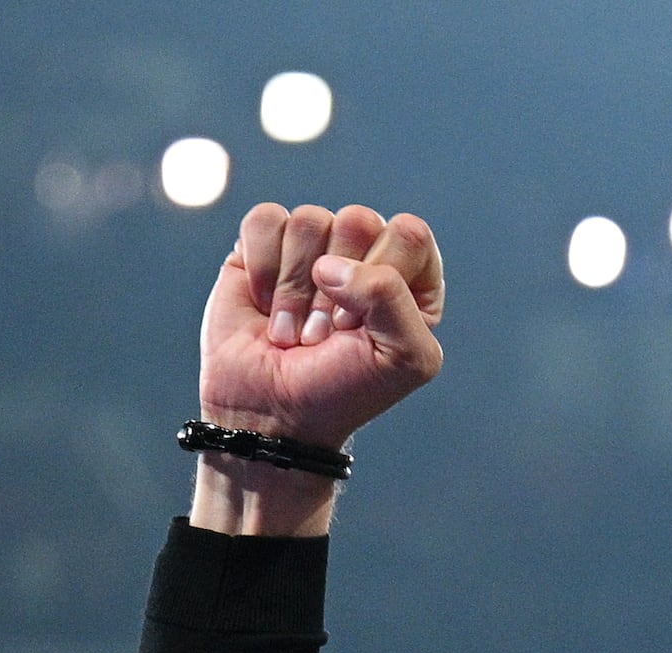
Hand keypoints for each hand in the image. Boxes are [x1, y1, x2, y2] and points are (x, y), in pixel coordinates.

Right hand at [191, 199, 443, 530]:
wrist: (270, 415)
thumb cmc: (341, 393)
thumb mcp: (402, 358)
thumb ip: (392, 296)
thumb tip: (328, 264)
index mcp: (410, 279)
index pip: (409, 233)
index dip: (381, 278)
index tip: (358, 329)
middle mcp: (364, 255)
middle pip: (357, 220)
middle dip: (334, 291)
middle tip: (323, 337)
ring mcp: (313, 247)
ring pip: (309, 219)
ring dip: (294, 288)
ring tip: (292, 331)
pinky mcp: (264, 247)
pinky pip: (265, 220)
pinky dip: (261, 268)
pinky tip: (262, 305)